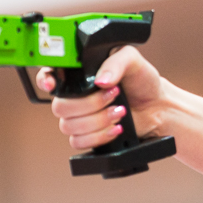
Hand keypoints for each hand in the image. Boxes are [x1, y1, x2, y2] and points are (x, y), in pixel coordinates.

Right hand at [36, 46, 164, 150]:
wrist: (157, 106)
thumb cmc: (142, 80)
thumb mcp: (132, 60)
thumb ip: (115, 63)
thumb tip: (101, 80)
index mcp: (78, 74)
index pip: (48, 75)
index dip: (45, 81)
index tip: (52, 86)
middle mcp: (75, 95)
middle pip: (59, 106)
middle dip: (89, 104)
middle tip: (113, 96)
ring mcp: (79, 117)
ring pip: (68, 126)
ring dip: (97, 121)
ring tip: (120, 112)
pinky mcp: (87, 135)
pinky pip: (78, 142)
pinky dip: (98, 136)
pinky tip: (115, 128)